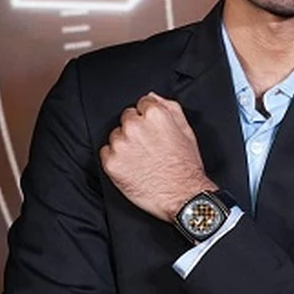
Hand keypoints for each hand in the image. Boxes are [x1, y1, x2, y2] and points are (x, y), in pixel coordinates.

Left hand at [99, 92, 215, 221]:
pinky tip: (133, 167)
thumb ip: (170, 107)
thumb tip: (152, 96)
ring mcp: (121, 145)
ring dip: (125, 144)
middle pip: (127, 118)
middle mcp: (135, 126)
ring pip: (116, 135)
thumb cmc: (186, 166)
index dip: (148, 117)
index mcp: (155, 115)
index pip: (142, 103)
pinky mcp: (111, 163)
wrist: (182, 197)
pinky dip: (116, 159)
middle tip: (149, 147)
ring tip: (142, 159)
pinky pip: (106, 153)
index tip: (153, 130)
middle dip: (136, 129)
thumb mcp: (187, 130)